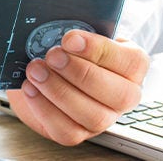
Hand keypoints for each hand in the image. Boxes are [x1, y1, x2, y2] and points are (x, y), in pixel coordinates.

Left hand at [6, 29, 149, 145]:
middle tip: (52, 55)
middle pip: (118, 94)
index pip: (131, 62)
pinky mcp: (78, 133)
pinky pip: (67, 131)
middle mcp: (124, 96)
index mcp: (131, 66)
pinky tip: (31, 88)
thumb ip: (76, 31)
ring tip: (36, 70)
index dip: (99, 50)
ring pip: (93, 116)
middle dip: (80, 73)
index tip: (70, 39)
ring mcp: (103, 118)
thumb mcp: (76, 34)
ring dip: (59, 91)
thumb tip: (61, 29)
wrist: (47, 68)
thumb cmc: (68, 48)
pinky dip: (45, 108)